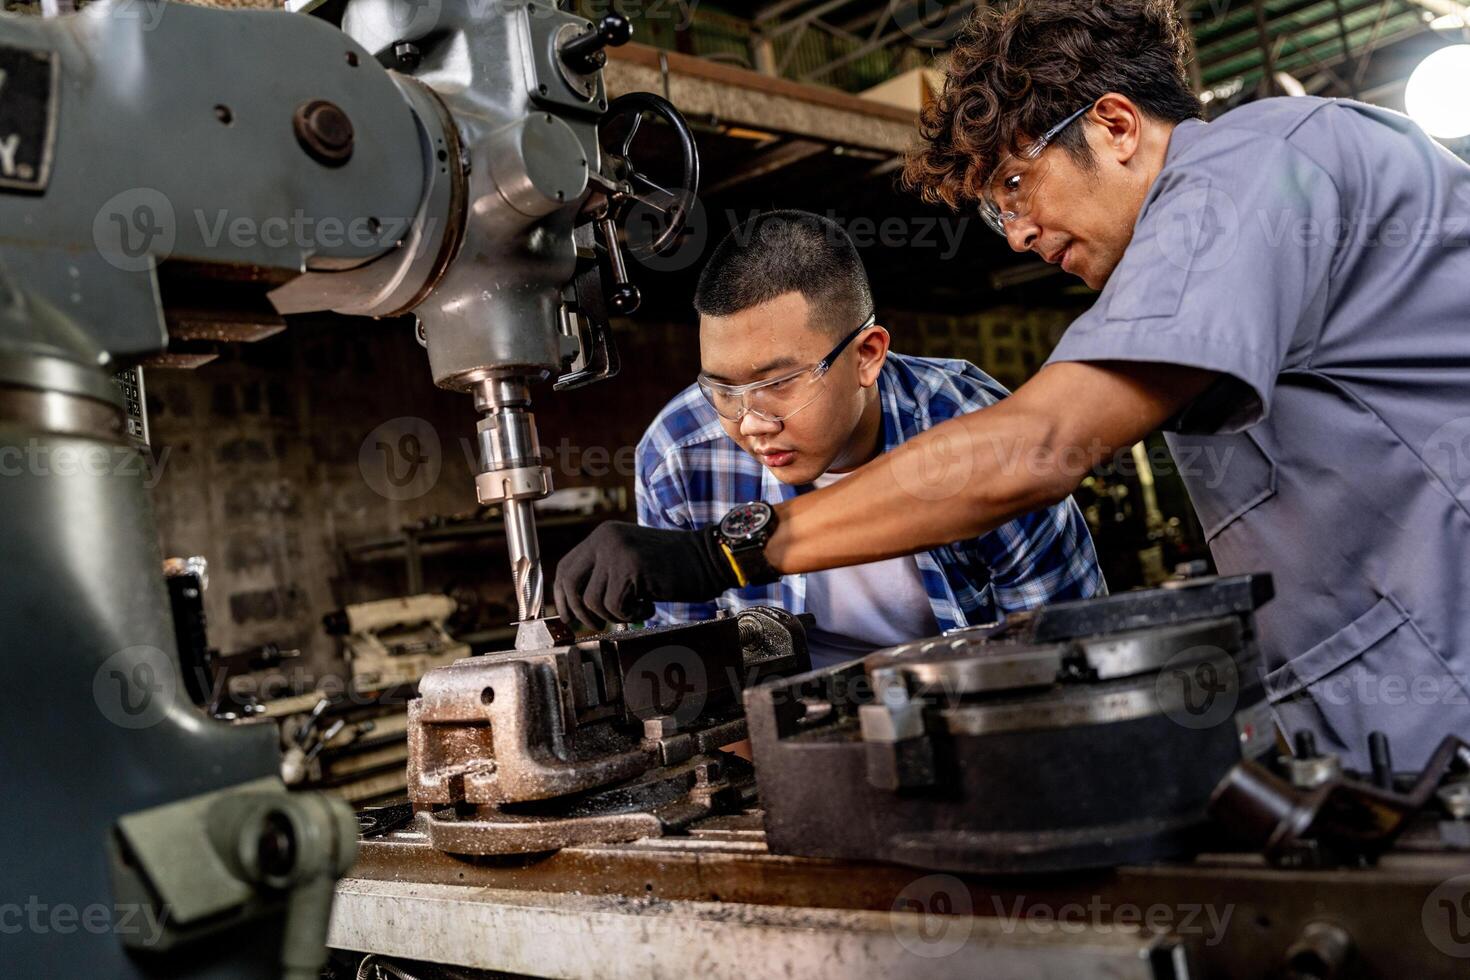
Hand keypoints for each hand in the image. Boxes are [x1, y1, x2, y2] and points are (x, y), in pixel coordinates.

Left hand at [553, 522, 736, 628]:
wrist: (709, 559)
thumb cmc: (673, 567)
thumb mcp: (630, 561)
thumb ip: (605, 574)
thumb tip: (577, 607)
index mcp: (603, 536)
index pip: (565, 568)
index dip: (563, 597)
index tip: (570, 617)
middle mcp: (605, 539)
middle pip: (570, 584)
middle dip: (580, 612)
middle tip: (600, 624)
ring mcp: (617, 552)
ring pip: (594, 601)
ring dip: (615, 615)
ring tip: (638, 607)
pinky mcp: (631, 568)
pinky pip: (616, 607)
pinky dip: (631, 615)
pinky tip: (649, 606)